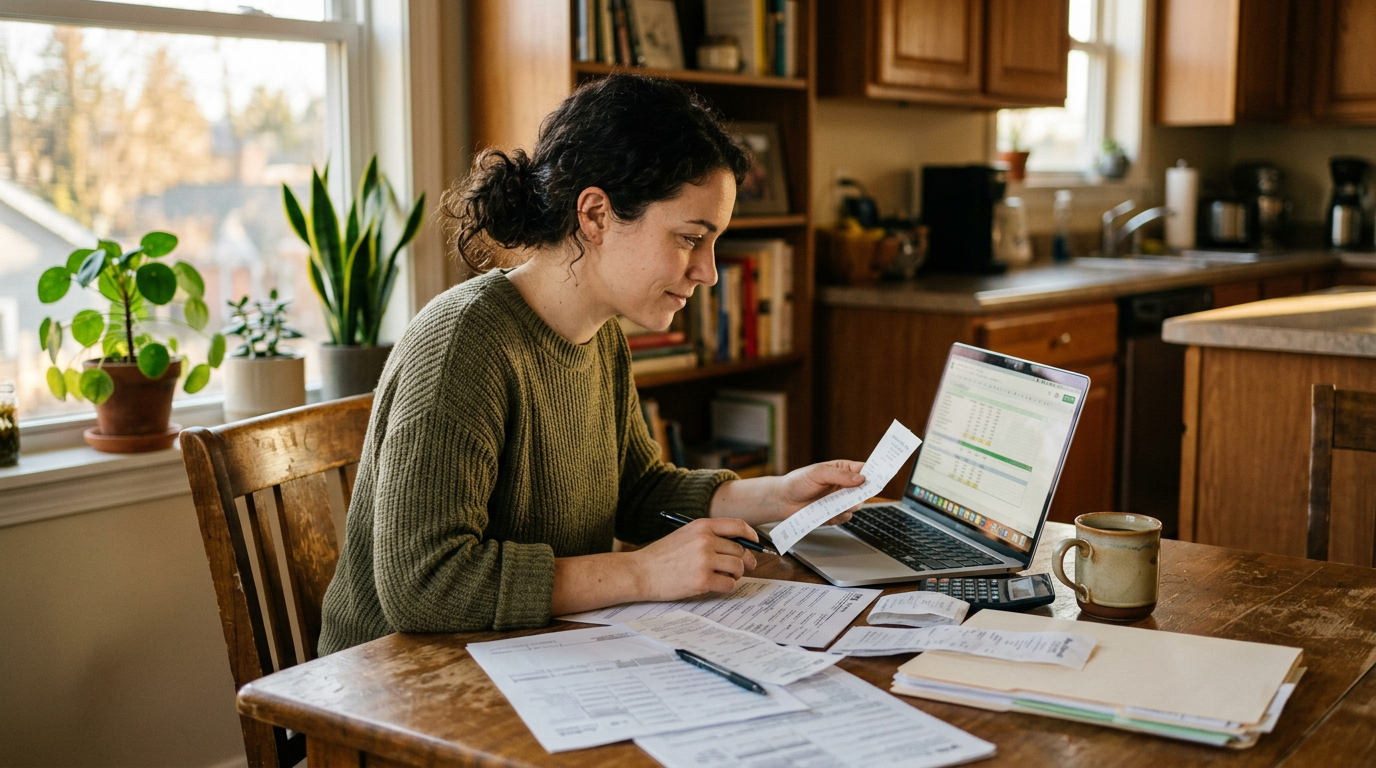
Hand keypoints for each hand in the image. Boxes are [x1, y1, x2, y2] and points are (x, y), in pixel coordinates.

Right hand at [630, 517, 758, 600]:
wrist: (640, 572)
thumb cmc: (661, 556)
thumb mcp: (685, 535)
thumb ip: (709, 536)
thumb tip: (738, 545)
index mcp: (702, 526)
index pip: (738, 526)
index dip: (751, 536)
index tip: (754, 543)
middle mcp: (706, 541)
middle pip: (740, 550)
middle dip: (744, 561)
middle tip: (741, 568)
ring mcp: (704, 561)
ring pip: (737, 568)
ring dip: (735, 575)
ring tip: (724, 577)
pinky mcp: (702, 581)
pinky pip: (729, 584)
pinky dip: (727, 587)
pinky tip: (716, 585)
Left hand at [776, 460, 866, 524]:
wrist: (783, 500)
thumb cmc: (798, 482)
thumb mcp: (818, 473)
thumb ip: (840, 475)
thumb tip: (861, 479)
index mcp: (842, 470)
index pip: (864, 470)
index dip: (873, 473)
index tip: (879, 478)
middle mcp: (843, 485)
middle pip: (864, 490)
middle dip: (861, 494)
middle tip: (852, 496)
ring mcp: (839, 500)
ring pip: (856, 505)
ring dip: (849, 506)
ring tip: (835, 505)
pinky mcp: (834, 514)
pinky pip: (845, 517)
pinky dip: (839, 517)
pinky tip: (829, 514)